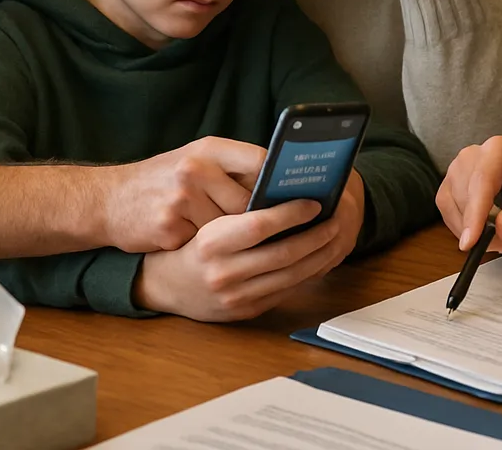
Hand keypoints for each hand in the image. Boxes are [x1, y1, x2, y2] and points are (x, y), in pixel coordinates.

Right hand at [99, 137, 266, 252]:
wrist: (108, 200)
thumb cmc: (164, 179)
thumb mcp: (197, 158)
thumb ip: (234, 167)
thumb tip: (281, 186)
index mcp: (209, 148)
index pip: (261, 162)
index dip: (280, 183)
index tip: (299, 198)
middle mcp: (195, 169)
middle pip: (248, 203)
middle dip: (261, 219)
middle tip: (277, 229)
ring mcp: (180, 200)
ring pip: (230, 229)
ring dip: (234, 240)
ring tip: (235, 238)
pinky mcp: (168, 229)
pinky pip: (205, 246)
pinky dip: (208, 250)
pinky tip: (201, 245)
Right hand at [135, 171, 365, 322]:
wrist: (166, 285)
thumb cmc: (192, 241)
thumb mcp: (208, 219)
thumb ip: (241, 208)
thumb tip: (285, 190)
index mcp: (211, 242)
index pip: (260, 225)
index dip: (292, 213)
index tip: (315, 202)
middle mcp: (222, 273)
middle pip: (283, 254)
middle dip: (316, 236)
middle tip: (336, 217)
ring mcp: (235, 297)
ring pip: (290, 276)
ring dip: (318, 256)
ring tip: (333, 235)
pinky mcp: (245, 312)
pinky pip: (285, 291)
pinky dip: (306, 274)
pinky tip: (318, 258)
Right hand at [436, 136, 501, 252]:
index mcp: (500, 151)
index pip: (481, 182)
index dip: (474, 214)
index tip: (471, 242)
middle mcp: (473, 155)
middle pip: (466, 198)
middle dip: (483, 229)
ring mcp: (457, 169)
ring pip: (452, 208)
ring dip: (474, 231)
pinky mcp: (449, 185)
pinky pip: (448, 213)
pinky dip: (464, 228)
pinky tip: (485, 228)